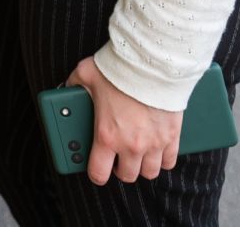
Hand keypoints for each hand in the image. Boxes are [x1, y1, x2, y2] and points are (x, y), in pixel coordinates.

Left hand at [67, 56, 181, 185]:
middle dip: (121, 169)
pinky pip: (170, 161)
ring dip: (143, 166)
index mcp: (107, 135)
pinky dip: (164, 159)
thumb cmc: (119, 70)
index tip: (96, 170)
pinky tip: (157, 150)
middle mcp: (131, 144)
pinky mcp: (172, 136)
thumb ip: (75, 84)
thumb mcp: (86, 74)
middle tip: (118, 159)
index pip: (99, 173)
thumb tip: (67, 87)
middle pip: (128, 176)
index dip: (96, 174)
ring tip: (137, 155)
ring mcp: (154, 143)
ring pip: (150, 172)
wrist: (152, 63)